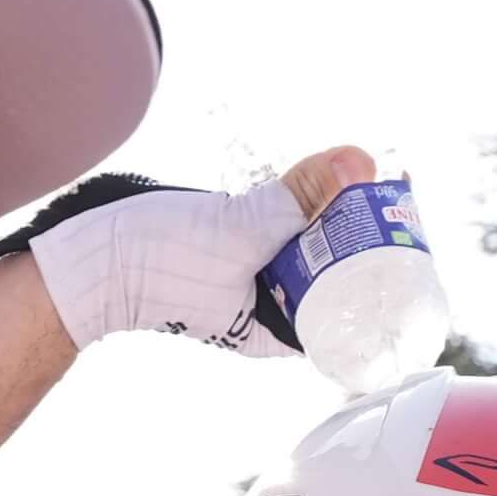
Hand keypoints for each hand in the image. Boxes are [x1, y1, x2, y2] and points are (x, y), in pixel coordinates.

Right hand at [15, 147, 379, 356]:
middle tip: (390, 193)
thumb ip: (299, 197)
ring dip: (329, 218)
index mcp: (281, 331)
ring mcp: (249, 284)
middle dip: (363, 237)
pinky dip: (296, 210)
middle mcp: (270, 313)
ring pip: (306, 251)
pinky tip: (313, 183)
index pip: (354, 308)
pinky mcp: (230, 255)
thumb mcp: (242, 226)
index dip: (385, 270)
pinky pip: (277, 234)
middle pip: (336, 275)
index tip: (406, 229)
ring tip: (361, 182)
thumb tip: (363, 164)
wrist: (90, 255)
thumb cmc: (158, 260)